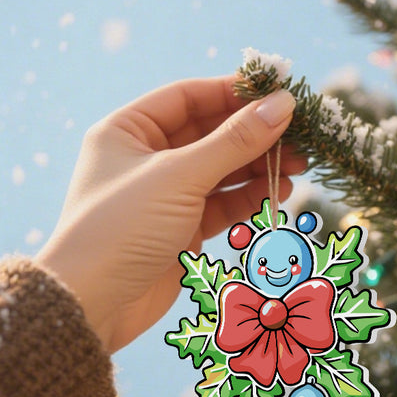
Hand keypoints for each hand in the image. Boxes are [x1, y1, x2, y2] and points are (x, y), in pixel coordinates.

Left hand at [36, 76, 305, 352]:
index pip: (189, 98)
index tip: (278, 94)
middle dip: (254, 135)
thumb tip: (282, 105)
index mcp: (128, 130)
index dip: (234, 93)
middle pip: (210, 135)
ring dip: (259, 168)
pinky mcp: (183, 231)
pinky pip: (223, 205)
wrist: (97, 302)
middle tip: (299, 136)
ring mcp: (166, 197)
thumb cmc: (124, 227)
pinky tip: (278, 192)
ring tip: (299, 166)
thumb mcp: (180, 177)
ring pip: (221, 172)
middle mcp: (146, 159)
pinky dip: (250, 198)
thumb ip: (234, 142)